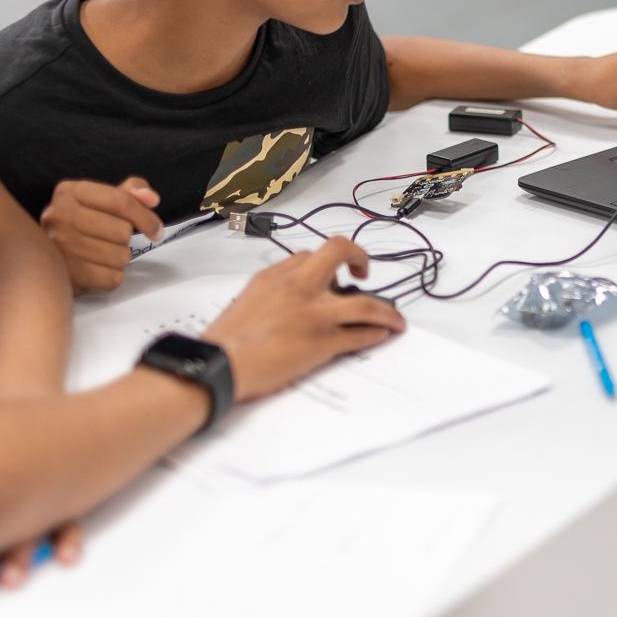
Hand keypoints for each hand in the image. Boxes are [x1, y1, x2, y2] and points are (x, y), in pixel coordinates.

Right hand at [39, 176, 164, 293]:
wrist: (39, 258)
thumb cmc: (77, 226)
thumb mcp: (99, 201)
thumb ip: (128, 193)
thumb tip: (151, 198)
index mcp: (70, 192)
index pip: (122, 201)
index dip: (146, 217)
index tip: (156, 229)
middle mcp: (58, 216)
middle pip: (123, 231)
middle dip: (124, 239)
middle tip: (108, 240)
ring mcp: (58, 247)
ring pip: (121, 257)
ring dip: (118, 258)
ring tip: (99, 254)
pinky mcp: (64, 275)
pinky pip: (112, 279)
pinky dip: (111, 277)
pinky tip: (96, 270)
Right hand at [204, 236, 405, 401]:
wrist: (222, 364)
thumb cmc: (226, 340)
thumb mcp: (246, 300)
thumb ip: (270, 292)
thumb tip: (285, 297)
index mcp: (276, 276)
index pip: (310, 255)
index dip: (326, 262)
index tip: (332, 270)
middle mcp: (299, 287)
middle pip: (339, 252)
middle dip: (359, 256)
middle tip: (364, 272)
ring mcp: (315, 313)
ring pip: (365, 303)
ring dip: (386, 310)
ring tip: (395, 318)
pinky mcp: (323, 342)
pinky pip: (360, 334)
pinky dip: (375, 333)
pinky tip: (382, 334)